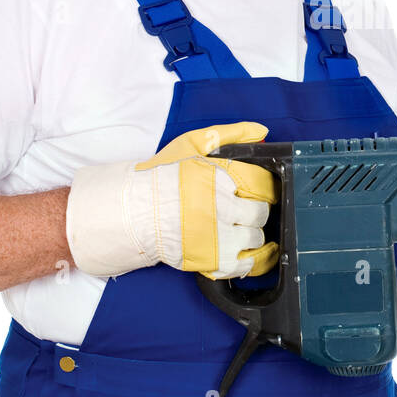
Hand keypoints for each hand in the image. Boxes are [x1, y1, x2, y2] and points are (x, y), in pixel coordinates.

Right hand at [66, 122, 278, 279]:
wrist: (131, 212)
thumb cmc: (159, 176)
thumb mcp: (192, 144)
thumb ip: (231, 134)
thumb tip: (262, 131)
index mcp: (220, 177)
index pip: (262, 183)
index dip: (265, 187)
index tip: (262, 191)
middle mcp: (221, 208)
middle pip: (260, 212)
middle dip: (256, 211)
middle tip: (247, 210)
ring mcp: (217, 237)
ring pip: (255, 238)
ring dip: (252, 234)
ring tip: (241, 229)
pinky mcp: (210, 260)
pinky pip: (245, 265)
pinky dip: (250, 260)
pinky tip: (246, 251)